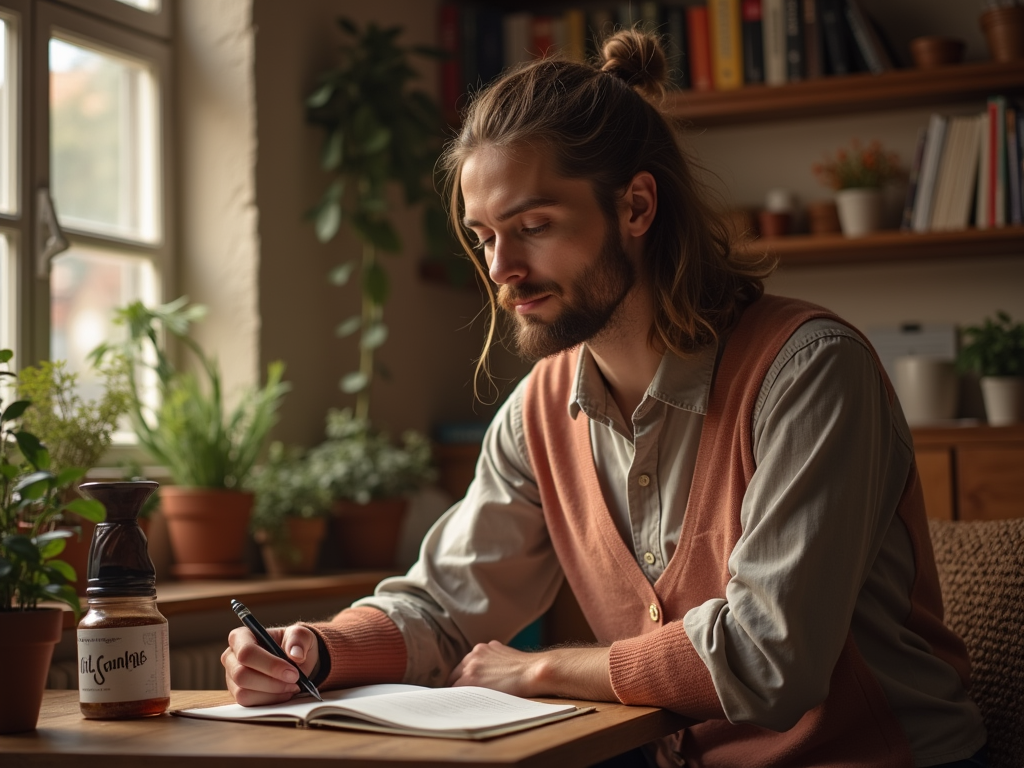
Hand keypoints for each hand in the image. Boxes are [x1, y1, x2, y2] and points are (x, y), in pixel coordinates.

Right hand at [222, 623, 318, 706]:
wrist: (295, 660)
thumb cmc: (293, 644)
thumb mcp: (301, 635)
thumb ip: (299, 639)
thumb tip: (295, 655)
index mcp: (241, 636)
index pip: (246, 652)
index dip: (269, 665)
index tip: (292, 672)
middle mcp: (231, 657)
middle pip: (241, 675)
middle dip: (271, 682)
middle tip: (294, 681)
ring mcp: (232, 677)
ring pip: (243, 692)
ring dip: (272, 693)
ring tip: (292, 686)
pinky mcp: (238, 693)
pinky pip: (249, 703)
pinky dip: (270, 700)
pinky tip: (284, 692)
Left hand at [448, 640, 614, 700]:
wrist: (534, 671)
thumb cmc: (525, 669)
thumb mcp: (506, 657)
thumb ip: (492, 661)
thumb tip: (486, 675)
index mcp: (482, 649)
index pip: (464, 667)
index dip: (463, 680)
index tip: (463, 690)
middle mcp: (473, 655)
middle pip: (456, 674)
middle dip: (458, 686)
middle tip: (460, 700)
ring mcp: (470, 666)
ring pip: (455, 683)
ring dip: (459, 693)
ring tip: (461, 706)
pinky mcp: (471, 679)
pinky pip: (457, 691)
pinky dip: (460, 699)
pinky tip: (464, 707)